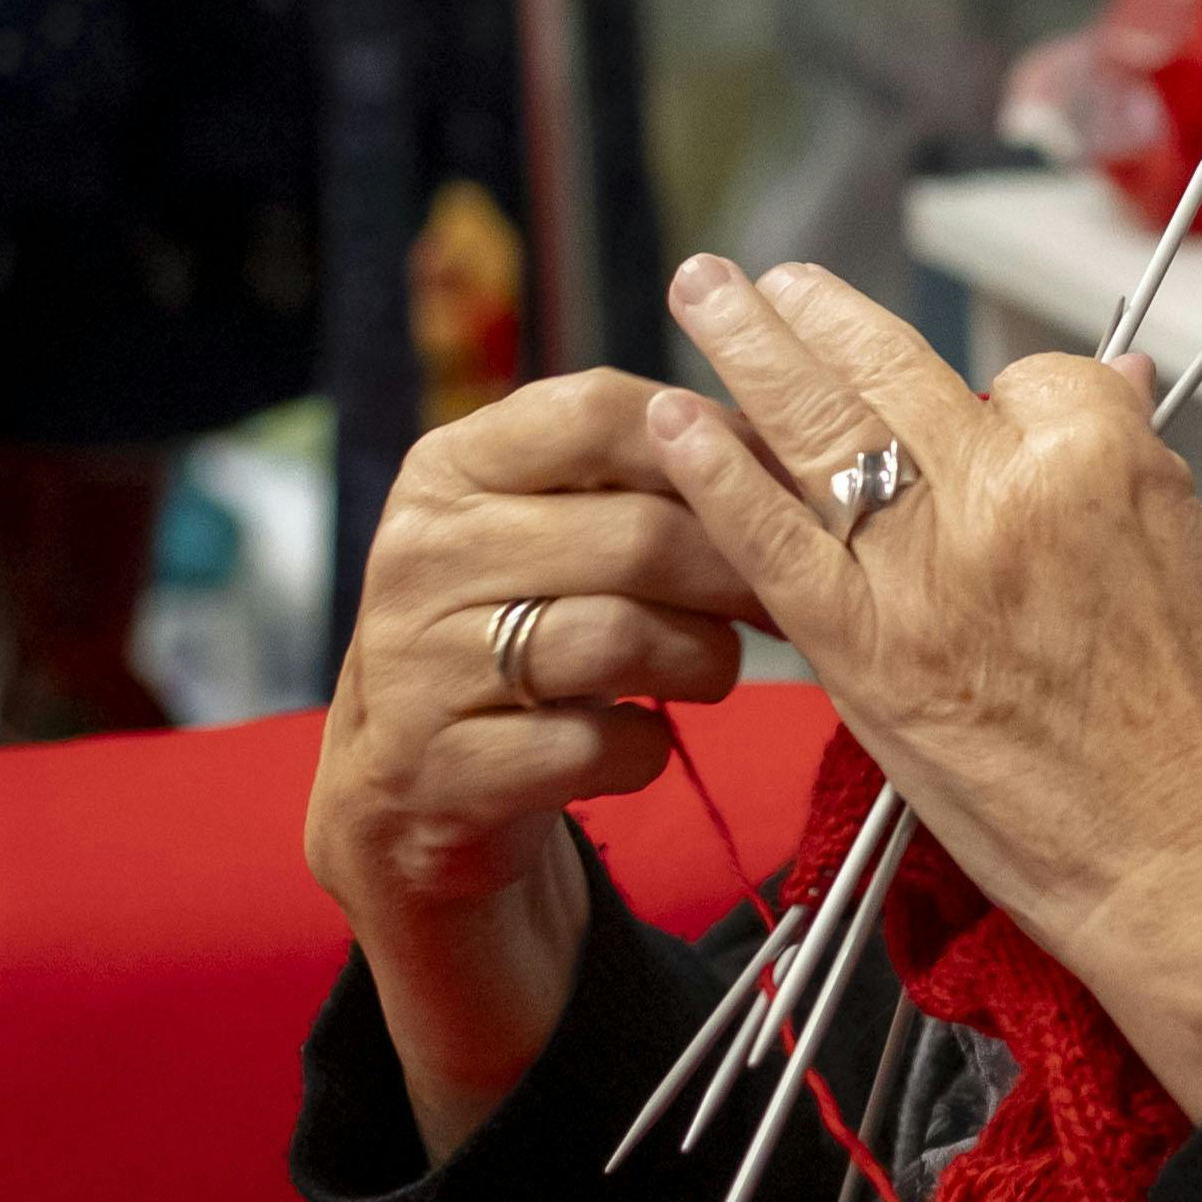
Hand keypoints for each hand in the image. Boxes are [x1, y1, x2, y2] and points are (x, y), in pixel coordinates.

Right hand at [304, 368, 766, 1149]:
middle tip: (779, 603)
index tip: (775, 490)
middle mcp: (418, 554)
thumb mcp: (549, 531)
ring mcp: (419, 665)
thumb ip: (636, 475)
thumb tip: (788, 442)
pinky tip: (638, 741)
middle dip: (736, 576)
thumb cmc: (521, 633)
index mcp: (449, 471)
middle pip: (639, 536)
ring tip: (709, 668)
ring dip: (703, 662)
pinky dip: (646, 750)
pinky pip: (599, 746)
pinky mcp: (443, 769)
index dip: (713, 447)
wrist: (414, 789)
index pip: (596, 411)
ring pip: (625, 639)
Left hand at [642, 256, 1201, 1116]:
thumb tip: (1116, 388)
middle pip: (895, 368)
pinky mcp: (862, 646)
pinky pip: (767, 539)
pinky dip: (714, 474)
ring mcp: (922, 566)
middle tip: (776, 281)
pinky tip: (672, 426)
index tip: (989, 415)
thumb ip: (1136, 467)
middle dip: (825, 314)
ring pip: (816, 425)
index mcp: (1102, 458)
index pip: (1032, 377)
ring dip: (748, 346)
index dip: (1005, 392)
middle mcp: (1003, 491)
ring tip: (709, 293)